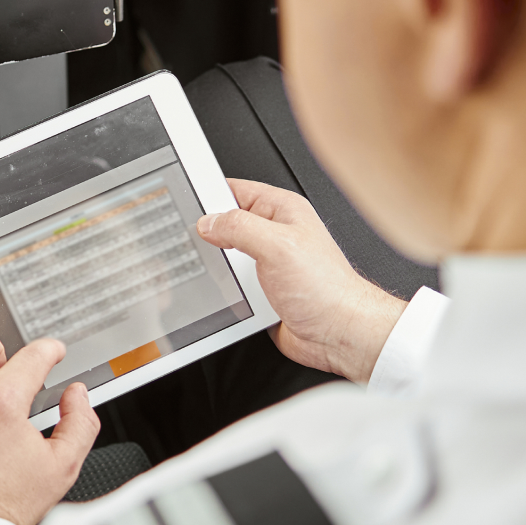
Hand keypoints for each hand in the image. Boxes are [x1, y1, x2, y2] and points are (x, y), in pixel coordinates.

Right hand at [196, 179, 408, 383]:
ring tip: (214, 272)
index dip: (209, 195)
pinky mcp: (263, 290)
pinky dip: (225, 290)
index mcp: (281, 210)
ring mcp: (268, 262)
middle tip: (194, 243)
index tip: (186, 205)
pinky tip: (225, 294)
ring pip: (225, 257)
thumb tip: (209, 222)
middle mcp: (274, 233)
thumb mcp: (278, 246)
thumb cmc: (326, 289)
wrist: (340, 334)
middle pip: (225, 224)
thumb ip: (239, 227)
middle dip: (208, 235)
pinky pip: (232, 284)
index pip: (234, 190)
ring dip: (217, 267)